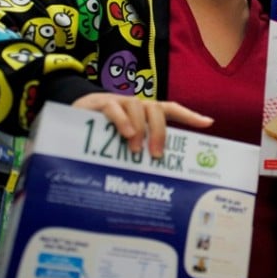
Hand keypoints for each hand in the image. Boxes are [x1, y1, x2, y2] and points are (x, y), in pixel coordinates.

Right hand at [73, 93, 213, 157]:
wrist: (67, 118)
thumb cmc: (100, 135)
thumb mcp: (121, 144)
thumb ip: (138, 151)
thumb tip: (155, 175)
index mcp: (145, 114)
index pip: (171, 110)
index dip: (190, 116)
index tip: (209, 123)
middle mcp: (136, 105)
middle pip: (157, 110)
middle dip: (160, 131)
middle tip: (157, 155)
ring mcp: (118, 101)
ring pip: (138, 107)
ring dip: (140, 129)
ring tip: (136, 149)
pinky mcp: (99, 103)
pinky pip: (115, 108)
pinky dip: (122, 121)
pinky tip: (125, 134)